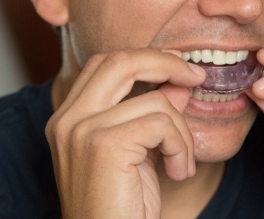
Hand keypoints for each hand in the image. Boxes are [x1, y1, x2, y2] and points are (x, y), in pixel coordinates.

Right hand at [45, 49, 204, 218]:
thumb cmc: (122, 208)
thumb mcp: (141, 151)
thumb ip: (153, 112)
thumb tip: (179, 80)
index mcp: (69, 118)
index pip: (106, 63)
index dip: (147, 59)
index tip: (180, 69)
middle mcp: (67, 120)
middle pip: (120, 60)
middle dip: (165, 63)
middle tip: (196, 78)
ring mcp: (82, 131)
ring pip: (155, 101)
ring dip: (182, 132)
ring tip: (181, 163)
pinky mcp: (104, 146)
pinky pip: (163, 124)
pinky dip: (182, 147)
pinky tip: (178, 172)